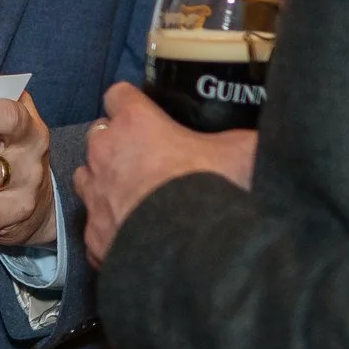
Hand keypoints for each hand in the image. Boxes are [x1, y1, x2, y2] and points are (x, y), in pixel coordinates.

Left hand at [72, 82, 255, 268]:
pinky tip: (132, 235)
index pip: (119, 95)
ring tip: (134, 196)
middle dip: (118, 143)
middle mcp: (105, 153)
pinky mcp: (93, 234)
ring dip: (105, 181)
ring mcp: (95, 195)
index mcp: (136, 123)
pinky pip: (95, 224)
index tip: (146, 113)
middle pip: (100, 135)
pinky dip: (110, 227)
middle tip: (148, 160)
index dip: (132, 102)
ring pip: (87, 176)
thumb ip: (244, 139)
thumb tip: (262, 139)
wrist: (189, 254)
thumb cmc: (212, 191)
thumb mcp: (243, 153)